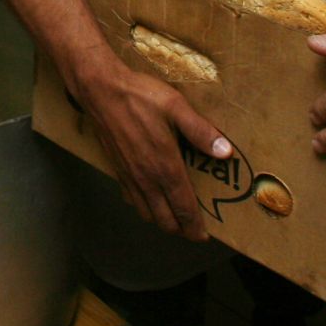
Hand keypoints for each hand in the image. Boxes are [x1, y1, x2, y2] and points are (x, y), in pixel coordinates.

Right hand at [72, 54, 230, 240]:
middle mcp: (147, 178)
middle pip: (165, 220)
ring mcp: (129, 176)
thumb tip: (226, 152)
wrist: (100, 90)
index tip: (204, 235)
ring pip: (146, 213)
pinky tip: (149, 196)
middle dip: (180, 228)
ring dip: (162, 219)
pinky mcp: (117, 168)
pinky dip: (143, 205)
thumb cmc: (139, 96)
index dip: (195, 227)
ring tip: (174, 215)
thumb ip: (201, 132)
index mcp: (165, 167)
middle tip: (193, 227)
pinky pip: (131, 199)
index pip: (183, 208)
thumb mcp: (176, 107)